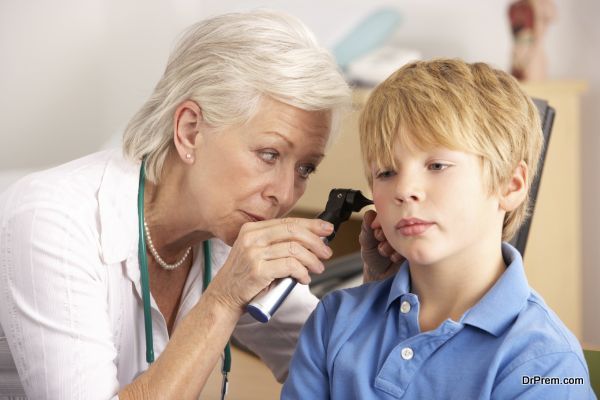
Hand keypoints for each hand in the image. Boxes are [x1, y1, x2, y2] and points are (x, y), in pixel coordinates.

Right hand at [207, 217, 333, 310]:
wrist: (224, 296)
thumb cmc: (245, 277)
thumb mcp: (257, 252)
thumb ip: (277, 244)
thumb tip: (311, 241)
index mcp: (252, 229)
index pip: (288, 222)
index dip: (311, 225)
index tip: (327, 229)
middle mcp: (252, 237)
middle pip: (293, 232)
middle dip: (315, 242)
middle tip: (326, 252)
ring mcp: (253, 253)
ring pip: (294, 249)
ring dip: (312, 260)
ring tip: (317, 268)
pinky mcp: (257, 270)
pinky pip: (289, 266)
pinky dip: (302, 272)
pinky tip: (304, 278)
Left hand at [359, 210, 403, 282]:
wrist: (380, 275)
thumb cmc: (373, 254)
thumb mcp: (366, 240)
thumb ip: (367, 227)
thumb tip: (369, 214)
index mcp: (390, 221)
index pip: (390, 213)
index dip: (383, 221)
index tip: (376, 230)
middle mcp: (402, 228)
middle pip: (399, 223)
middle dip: (387, 234)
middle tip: (379, 240)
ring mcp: (410, 239)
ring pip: (405, 235)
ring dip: (392, 245)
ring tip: (383, 251)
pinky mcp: (415, 250)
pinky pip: (410, 248)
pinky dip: (398, 254)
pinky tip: (392, 258)